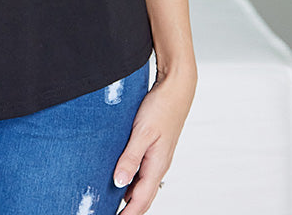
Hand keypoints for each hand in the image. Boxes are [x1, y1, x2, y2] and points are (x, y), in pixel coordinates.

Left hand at [113, 65, 195, 212]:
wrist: (176, 88)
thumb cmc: (161, 107)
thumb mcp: (142, 132)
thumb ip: (131, 158)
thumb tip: (119, 182)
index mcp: (157, 165)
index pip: (141, 199)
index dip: (128, 213)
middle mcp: (159, 164)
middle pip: (144, 196)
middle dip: (131, 209)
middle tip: (115, 214)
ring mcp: (158, 156)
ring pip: (144, 184)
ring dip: (131, 196)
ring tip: (115, 202)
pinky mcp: (155, 147)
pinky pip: (144, 171)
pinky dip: (133, 180)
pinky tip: (123, 177)